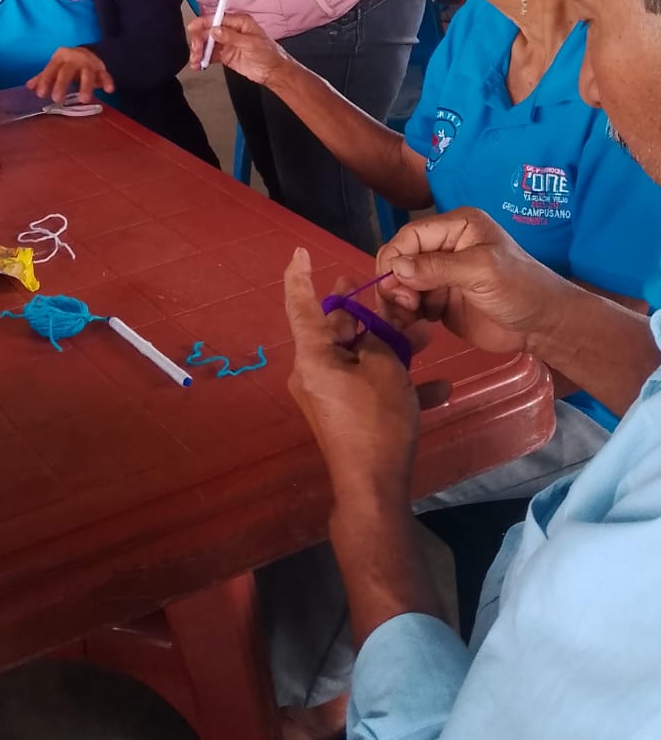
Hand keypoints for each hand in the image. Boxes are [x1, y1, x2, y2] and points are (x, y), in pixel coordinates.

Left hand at [26, 47, 114, 104]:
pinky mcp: (101, 69)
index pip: (51, 69)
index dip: (45, 81)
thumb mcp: (55, 67)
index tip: (41, 94)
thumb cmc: (67, 64)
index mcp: (60, 57)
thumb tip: (29, 87)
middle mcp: (74, 58)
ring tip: (84, 100)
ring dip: (86, 86)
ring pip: (87, 74)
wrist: (89, 52)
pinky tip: (108, 90)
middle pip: (67, 71)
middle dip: (62, 84)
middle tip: (57, 99)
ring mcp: (89, 63)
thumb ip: (43, 77)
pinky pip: (105, 75)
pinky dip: (107, 82)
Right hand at [188, 11, 287, 81]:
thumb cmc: (269, 54)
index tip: (193, 27)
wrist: (273, 72)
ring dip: (198, 51)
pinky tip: (198, 64)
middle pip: (208, 31)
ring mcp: (227, 43)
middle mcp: (231, 31)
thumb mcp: (251, 43)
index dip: (203, 23)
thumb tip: (215, 30)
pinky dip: (202, 60)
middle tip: (196, 50)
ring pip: (206, 44)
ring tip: (196, 60)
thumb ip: (231, 37)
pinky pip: (209, 55)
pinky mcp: (225, 55)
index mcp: (239, 22)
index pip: (216, 19)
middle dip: (199, 40)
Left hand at [285, 249, 440, 506]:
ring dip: (391, 348)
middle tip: (392, 298)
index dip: (299, 276)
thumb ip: (378, 338)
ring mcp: (328, 395)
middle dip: (370, 315)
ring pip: (359, 358)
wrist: (374, 487)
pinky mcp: (345, 416)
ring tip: (426, 338)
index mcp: (313, 356)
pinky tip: (440, 389)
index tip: (300, 252)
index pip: (301, 306)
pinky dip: (397, 385)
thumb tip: (371, 327)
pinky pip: (369, 388)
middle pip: (337, 331)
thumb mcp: (384, 370)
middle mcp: (313, 372)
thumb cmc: (377, 421)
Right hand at [375, 208, 575, 357]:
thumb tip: (395, 267)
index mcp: (456, 227)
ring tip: (407, 321)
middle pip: (399, 259)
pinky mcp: (438, 302)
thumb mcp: (481, 271)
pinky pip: (409, 305)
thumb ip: (437, 267)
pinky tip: (412, 327)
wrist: (544, 326)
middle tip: (406, 306)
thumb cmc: (521, 289)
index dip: (395, 258)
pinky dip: (404, 315)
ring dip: (396, 302)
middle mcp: (443, 247)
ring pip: (399, 284)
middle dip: (394, 282)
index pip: (410, 236)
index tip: (394, 286)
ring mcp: (439, 276)